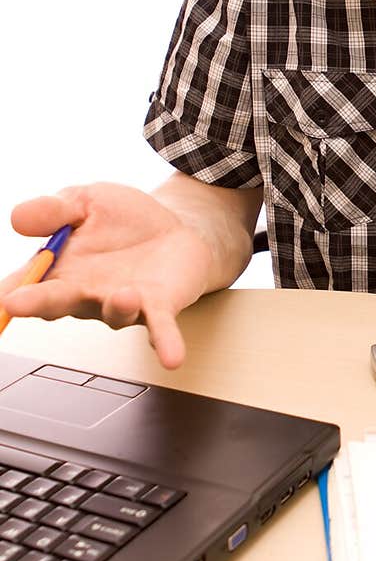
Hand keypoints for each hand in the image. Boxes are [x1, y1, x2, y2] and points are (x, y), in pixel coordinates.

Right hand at [0, 183, 215, 368]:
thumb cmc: (123, 219)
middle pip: (54, 303)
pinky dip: (165, 342)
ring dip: (117, 307)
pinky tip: (171, 357)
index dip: (5, 292)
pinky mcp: (158, 308)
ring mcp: (120, 304)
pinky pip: (160, 329)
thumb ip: (54, 210)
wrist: (174, 226)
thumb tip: (17, 217)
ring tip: (124, 295)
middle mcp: (83, 294)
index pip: (21, 284)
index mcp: (58, 269)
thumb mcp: (85, 202)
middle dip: (35, 303)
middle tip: (15, 305)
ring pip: (111, 313)